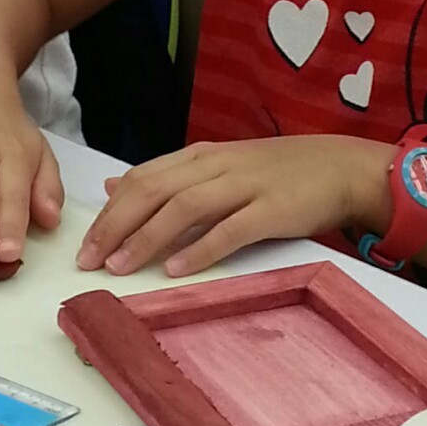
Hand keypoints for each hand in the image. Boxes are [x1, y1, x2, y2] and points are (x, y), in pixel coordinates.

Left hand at [75, 135, 392, 278]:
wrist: (342, 166)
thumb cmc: (279, 173)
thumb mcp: (218, 166)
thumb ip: (168, 177)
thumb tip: (113, 185)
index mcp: (200, 156)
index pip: (142, 178)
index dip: (109, 211)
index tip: (84, 244)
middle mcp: (217, 166)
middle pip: (153, 191)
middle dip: (116, 226)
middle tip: (89, 260)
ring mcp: (245, 186)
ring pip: (184, 208)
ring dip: (147, 238)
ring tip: (120, 267)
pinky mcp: (273, 210)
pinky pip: (230, 230)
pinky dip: (200, 249)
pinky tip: (176, 269)